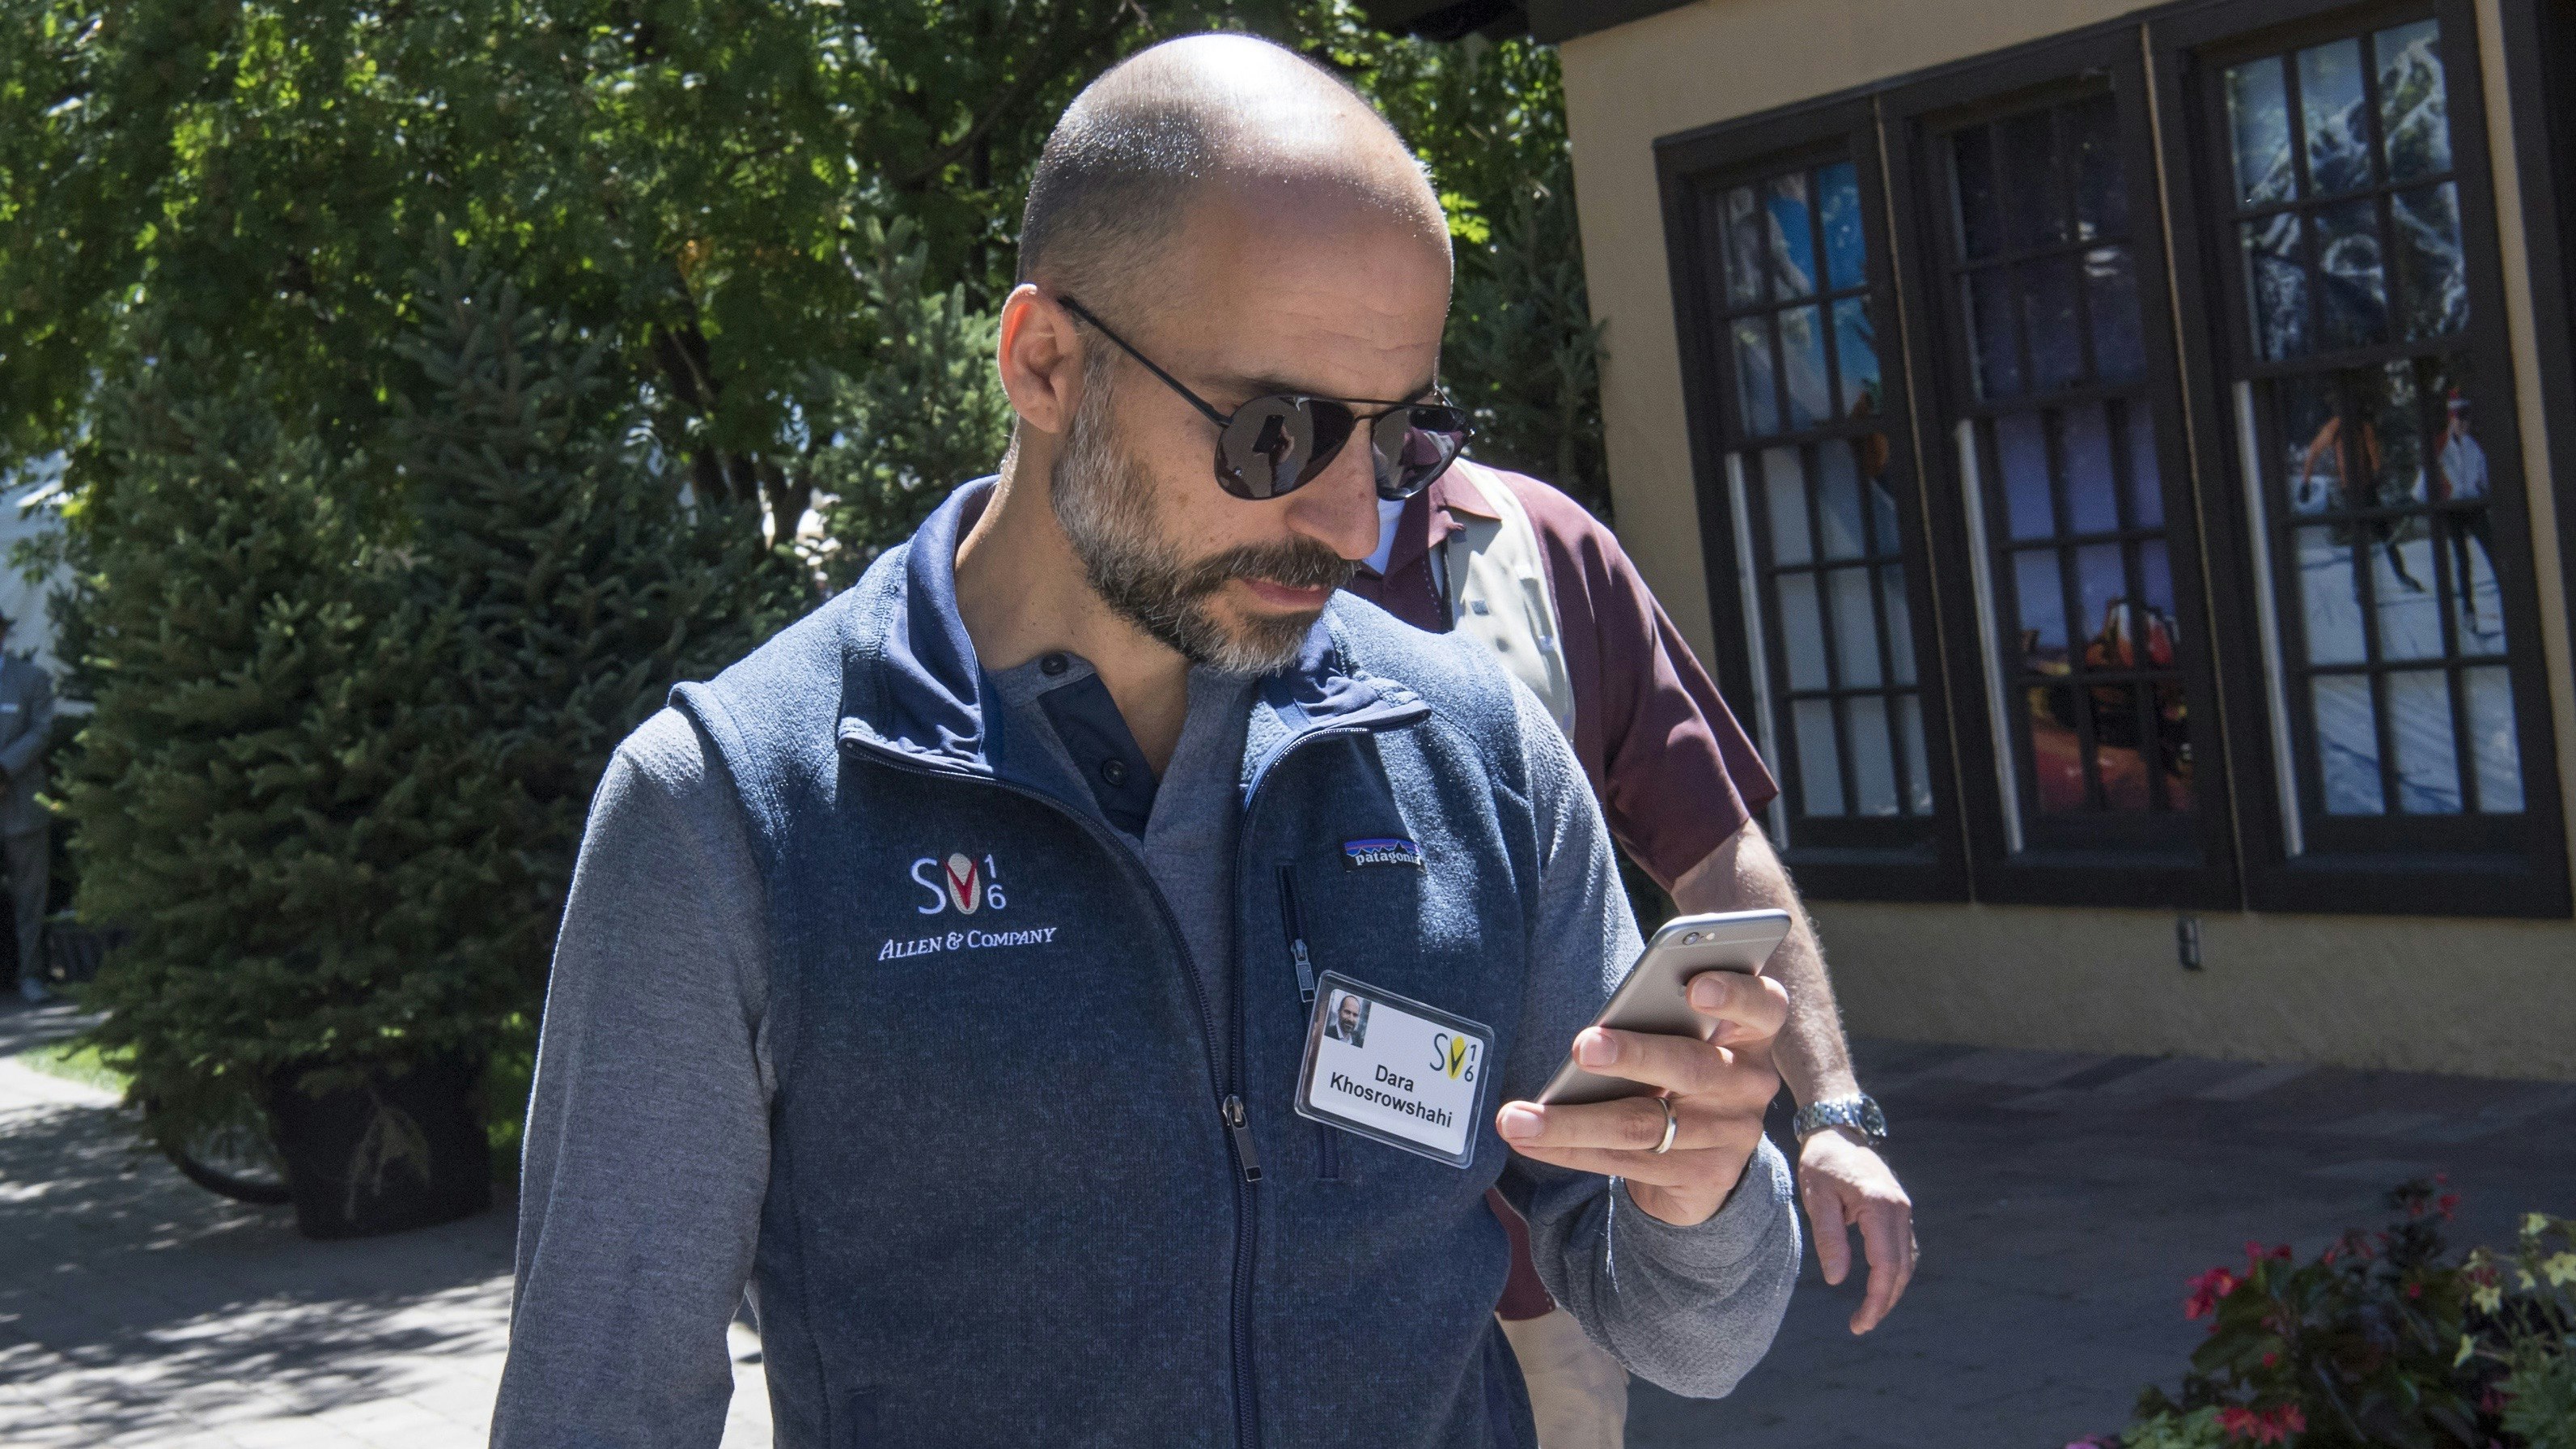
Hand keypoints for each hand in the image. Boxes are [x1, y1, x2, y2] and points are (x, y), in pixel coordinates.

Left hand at [1495, 970, 1788, 1226]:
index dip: (1734, 994)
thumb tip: (1599, 1025)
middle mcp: (1749, 1083)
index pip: (1762, 1006)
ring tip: (1516, 1118)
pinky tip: (1528, 1139)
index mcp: (1751, 1033)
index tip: (1696, 986)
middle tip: (1582, 1046)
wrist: (1708, 1161)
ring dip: (1572, 1121)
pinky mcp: (1702, 1177)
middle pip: (1691, 1066)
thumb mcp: (1688, 1038)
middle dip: (1633, 1055)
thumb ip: (1664, 1017)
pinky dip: (1570, 1149)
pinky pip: (1625, 1161)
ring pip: (1643, 1124)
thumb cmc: (1682, 1068)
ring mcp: (1729, 1135)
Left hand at [1798, 1129, 1914, 1332]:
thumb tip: (1837, 1280)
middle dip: (1884, 1302)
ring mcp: (1903, 1209)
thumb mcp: (1816, 1198)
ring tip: (1867, 1313)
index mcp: (1879, 1206)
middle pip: (1901, 1269)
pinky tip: (1877, 1285)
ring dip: (1890, 1289)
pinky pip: (1903, 1249)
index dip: (1876, 1300)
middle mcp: (1899, 1209)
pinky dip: (1893, 1271)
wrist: (1837, 1129)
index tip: (1860, 1323)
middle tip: (1860, 1326)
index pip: (1885, 1265)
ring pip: (1906, 1261)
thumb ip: (1828, 1238)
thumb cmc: (1822, 1162)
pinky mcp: (1899, 1210)